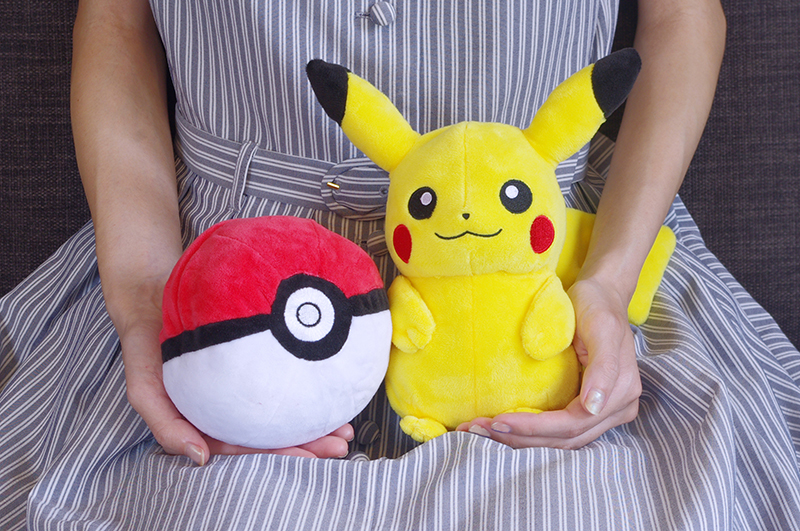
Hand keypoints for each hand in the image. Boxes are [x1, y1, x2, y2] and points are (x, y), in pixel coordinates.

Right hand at [112, 277, 352, 463]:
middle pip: (273, 431)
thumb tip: (200, 458)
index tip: (313, 455)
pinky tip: (331, 389)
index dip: (281, 452)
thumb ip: (166, 425)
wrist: (152, 295)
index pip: (249, 444)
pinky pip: (283, 375)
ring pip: (283, 408)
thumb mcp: (143, 387)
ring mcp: (242, 382)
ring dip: (316, 420)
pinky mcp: (255, 356)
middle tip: (340, 443)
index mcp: (207, 419)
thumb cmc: (146, 345)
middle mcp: (228, 405)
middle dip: (309, 442)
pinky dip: (308, 385)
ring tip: (346, 427)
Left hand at [456, 277, 640, 448]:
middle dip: (521, 437)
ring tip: (485, 432)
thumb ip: (603, 368)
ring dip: (523, 440)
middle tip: (479, 430)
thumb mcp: (601, 328)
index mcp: (621, 392)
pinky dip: (532, 433)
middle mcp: (616, 409)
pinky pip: (560, 430)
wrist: (601, 295)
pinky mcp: (589, 409)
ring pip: (561, 440)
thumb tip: (592, 407)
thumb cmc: (597, 306)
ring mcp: (604, 412)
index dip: (534, 428)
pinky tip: (504, 428)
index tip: (498, 421)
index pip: (572, 422)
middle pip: (564, 437)